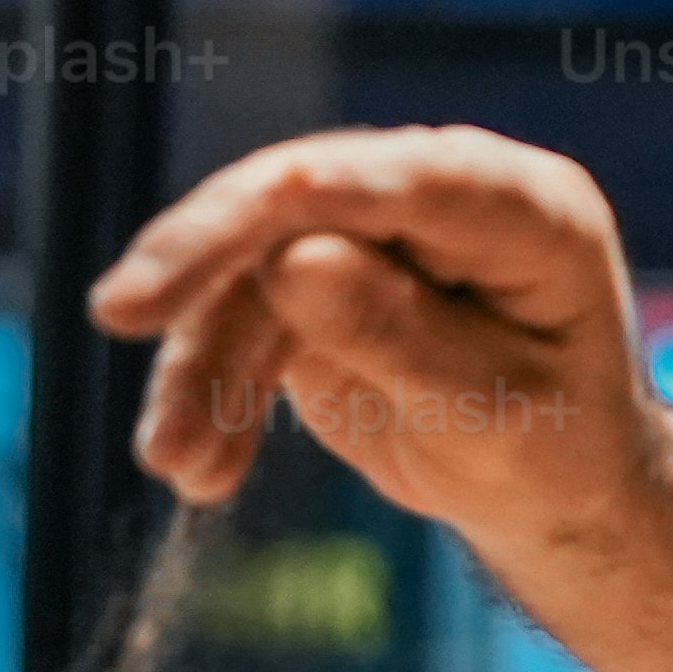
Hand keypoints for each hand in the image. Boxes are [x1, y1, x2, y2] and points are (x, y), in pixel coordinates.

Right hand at [88, 127, 659, 549]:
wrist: (549, 494)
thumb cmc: (554, 451)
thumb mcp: (495, 413)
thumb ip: (401, 337)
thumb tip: (293, 262)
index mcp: (527, 209)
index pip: (404, 177)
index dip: (298, 193)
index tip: (212, 229)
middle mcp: (444, 195)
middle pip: (301, 196)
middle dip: (206, 261)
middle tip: (118, 312)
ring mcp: (373, 232)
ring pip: (249, 269)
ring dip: (201, 368)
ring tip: (179, 467)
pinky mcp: (317, 280)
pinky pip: (237, 317)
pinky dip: (209, 390)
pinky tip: (199, 471)